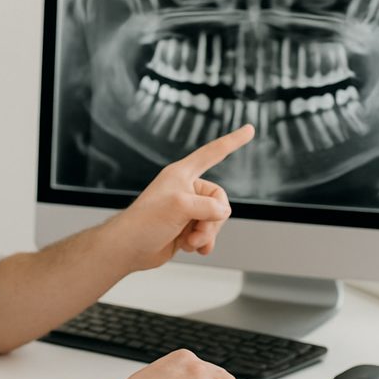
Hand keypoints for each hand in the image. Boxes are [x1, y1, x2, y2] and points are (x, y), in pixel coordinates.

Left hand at [110, 124, 254, 271]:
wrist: (129, 249)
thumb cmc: (144, 222)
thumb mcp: (180, 207)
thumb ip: (208, 206)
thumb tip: (222, 212)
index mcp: (182, 174)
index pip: (213, 152)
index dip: (232, 141)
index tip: (249, 130)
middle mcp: (186, 189)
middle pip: (219, 199)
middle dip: (212, 220)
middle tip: (196, 231)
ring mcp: (187, 210)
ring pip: (215, 219)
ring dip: (206, 234)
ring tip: (190, 241)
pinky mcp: (186, 227)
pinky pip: (208, 233)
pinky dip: (203, 242)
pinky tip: (194, 248)